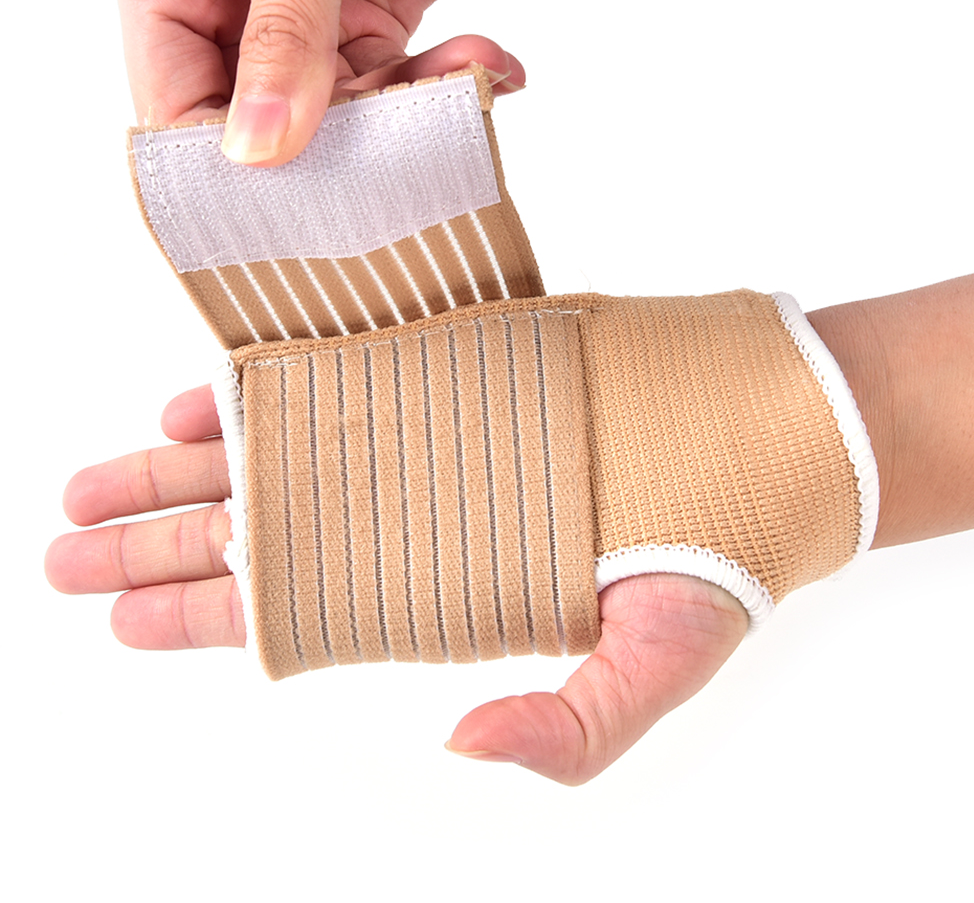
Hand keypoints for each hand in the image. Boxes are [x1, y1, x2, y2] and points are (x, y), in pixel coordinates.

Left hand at [46, 386, 747, 784]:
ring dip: (184, 471)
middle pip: (262, 536)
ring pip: (276, 458)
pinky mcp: (453, 369)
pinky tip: (200, 400)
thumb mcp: (657, 662)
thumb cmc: (714, 557)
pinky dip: (264, 390)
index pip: (295, 613)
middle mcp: (418, 516)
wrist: (757, 437)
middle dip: (156, 547)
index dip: (202, 619)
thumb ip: (572, 726)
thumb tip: (471, 752)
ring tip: (96, 483)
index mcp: (442, 592)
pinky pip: (334, 380)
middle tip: (66, 554)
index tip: (118, 622)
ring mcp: (428, 439)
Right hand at [108, 0, 522, 164]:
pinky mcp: (374, 21)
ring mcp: (306, 24)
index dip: (230, 171)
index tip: (303, 199)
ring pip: (348, 122)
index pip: (177, 111)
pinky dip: (454, 84)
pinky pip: (404, 87)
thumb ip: (286, 29)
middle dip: (348, 147)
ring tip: (473, 75)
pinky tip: (491, 62)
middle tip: (410, 144)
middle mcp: (233, 10)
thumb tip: (260, 151)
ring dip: (419, 112)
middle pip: (269, 132)